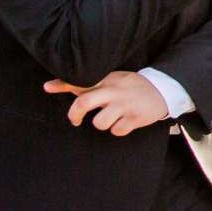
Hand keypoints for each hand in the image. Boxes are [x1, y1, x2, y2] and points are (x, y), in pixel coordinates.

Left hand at [43, 71, 167, 134]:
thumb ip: (82, 84)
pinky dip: (118, 129)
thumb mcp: (110, 79)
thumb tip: (47, 85)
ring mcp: (125, 105)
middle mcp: (114, 91)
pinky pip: (116, 131)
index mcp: (107, 80)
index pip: (81, 81)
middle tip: (75, 120)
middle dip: (74, 114)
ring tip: (110, 118)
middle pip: (84, 102)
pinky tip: (125, 121)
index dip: (62, 84)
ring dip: (102, 124)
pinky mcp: (136, 118)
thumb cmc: (128, 86)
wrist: (163, 89)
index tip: (47, 87)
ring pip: (100, 122)